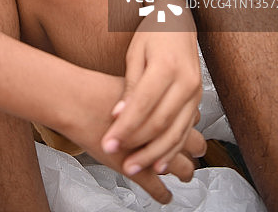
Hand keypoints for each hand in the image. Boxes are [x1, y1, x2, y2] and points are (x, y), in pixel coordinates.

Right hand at [60, 69, 203, 205]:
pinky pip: (160, 190)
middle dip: (194, 150)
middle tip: (192, 152)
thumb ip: (150, 91)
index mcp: (168, 106)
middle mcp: (168, 131)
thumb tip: (155, 92)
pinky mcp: (141, 172)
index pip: (192, 119)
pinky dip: (164, 194)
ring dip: (184, 173)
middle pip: (196, 144)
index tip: (185, 126)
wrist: (81, 104)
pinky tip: (164, 195)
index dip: (188, 124)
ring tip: (182, 175)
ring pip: (184, 169)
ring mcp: (157, 153)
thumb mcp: (133, 81)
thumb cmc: (102, 92)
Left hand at [100, 27, 203, 175]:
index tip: (109, 143)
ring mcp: (195, 92)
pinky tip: (159, 163)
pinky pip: (185, 130)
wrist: (179, 22)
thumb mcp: (135, 53)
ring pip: (176, 132)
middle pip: (160, 122)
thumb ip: (130, 86)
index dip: (125, 128)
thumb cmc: (153, 33)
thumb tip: (119, 116)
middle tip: (119, 160)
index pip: (143, 105)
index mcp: (166, 66)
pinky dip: (172, 149)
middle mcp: (186, 81)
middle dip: (138, 146)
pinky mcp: (198, 100)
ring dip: (155, 154)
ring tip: (135, 168)